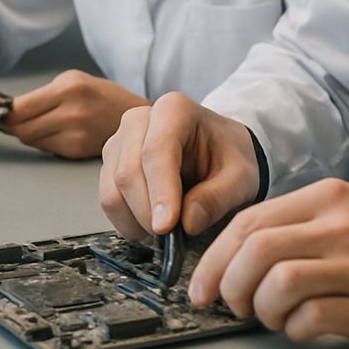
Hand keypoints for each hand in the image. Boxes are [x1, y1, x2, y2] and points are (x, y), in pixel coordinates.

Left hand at [2, 70, 146, 158]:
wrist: (132, 115)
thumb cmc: (99, 95)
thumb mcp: (72, 80)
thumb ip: (42, 95)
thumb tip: (10, 113)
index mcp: (68, 89)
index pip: (20, 108)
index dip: (4, 114)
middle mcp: (71, 113)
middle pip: (22, 128)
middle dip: (12, 126)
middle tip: (9, 122)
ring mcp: (75, 135)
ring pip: (31, 140)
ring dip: (27, 134)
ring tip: (39, 124)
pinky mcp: (77, 151)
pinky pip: (46, 149)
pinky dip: (44, 142)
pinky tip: (55, 133)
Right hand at [99, 91, 260, 240]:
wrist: (219, 151)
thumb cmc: (228, 157)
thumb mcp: (241, 178)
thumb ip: (218, 198)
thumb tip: (187, 222)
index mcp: (174, 109)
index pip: (156, 151)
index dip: (160, 192)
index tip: (166, 227)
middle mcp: (139, 119)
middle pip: (128, 172)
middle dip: (147, 212)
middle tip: (171, 238)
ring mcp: (120, 141)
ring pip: (112, 189)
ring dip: (135, 220)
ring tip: (165, 232)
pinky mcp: (111, 163)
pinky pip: (108, 199)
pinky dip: (126, 221)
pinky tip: (151, 225)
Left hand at [188, 179, 348, 348]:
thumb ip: (298, 224)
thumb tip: (236, 252)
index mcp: (328, 198)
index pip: (250, 220)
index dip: (216, 256)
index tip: (203, 281)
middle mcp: (341, 226)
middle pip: (256, 249)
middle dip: (229, 283)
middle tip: (229, 304)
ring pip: (278, 283)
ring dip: (261, 309)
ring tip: (271, 317)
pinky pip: (310, 319)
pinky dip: (293, 330)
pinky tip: (302, 328)